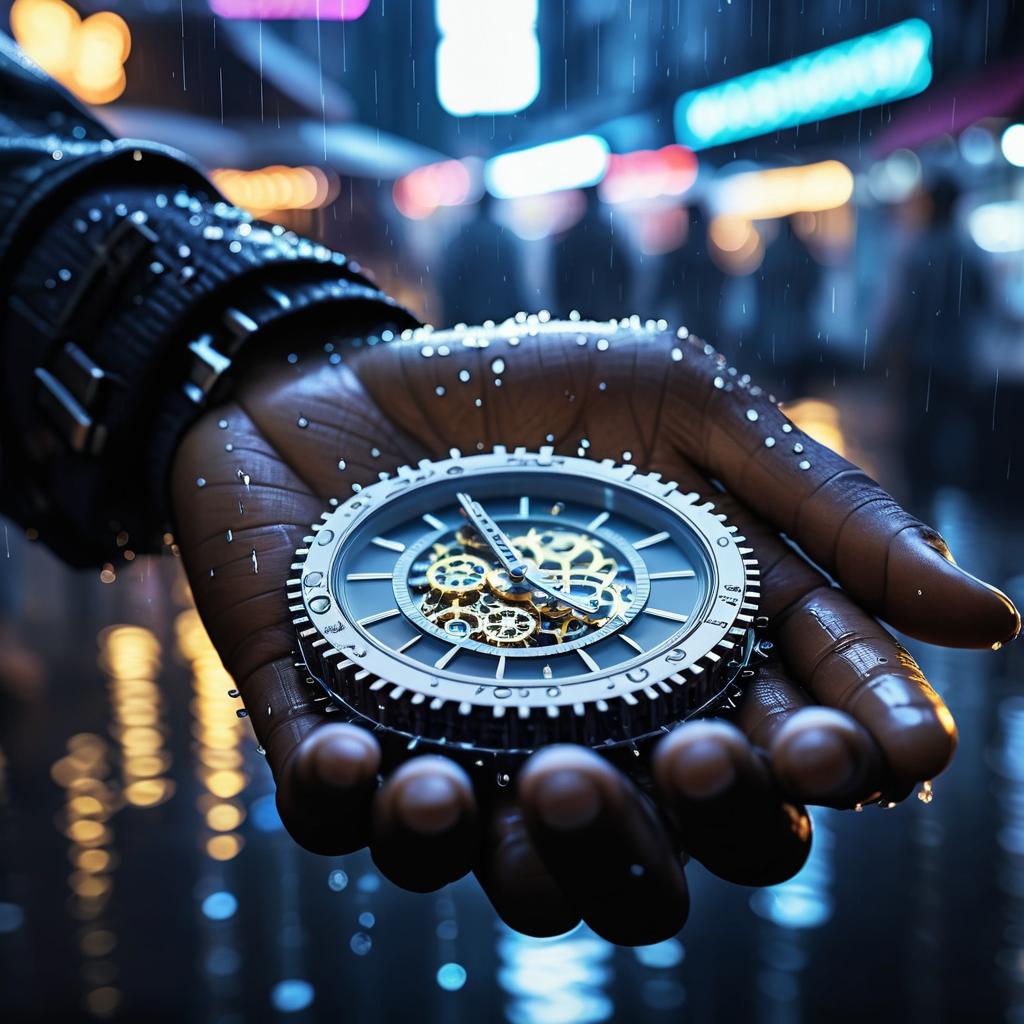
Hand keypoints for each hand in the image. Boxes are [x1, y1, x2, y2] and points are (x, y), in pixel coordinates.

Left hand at [169, 319, 1017, 945]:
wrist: (339, 371)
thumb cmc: (524, 388)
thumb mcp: (684, 408)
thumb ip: (820, 509)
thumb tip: (985, 619)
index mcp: (683, 661)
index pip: (790, 752)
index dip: (837, 763)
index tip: (857, 750)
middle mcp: (589, 728)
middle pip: (676, 849)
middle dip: (698, 831)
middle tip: (686, 759)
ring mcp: (461, 743)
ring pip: (524, 873)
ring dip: (534, 861)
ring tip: (508, 782)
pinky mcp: (336, 733)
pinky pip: (346, 822)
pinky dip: (358, 812)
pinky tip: (363, 761)